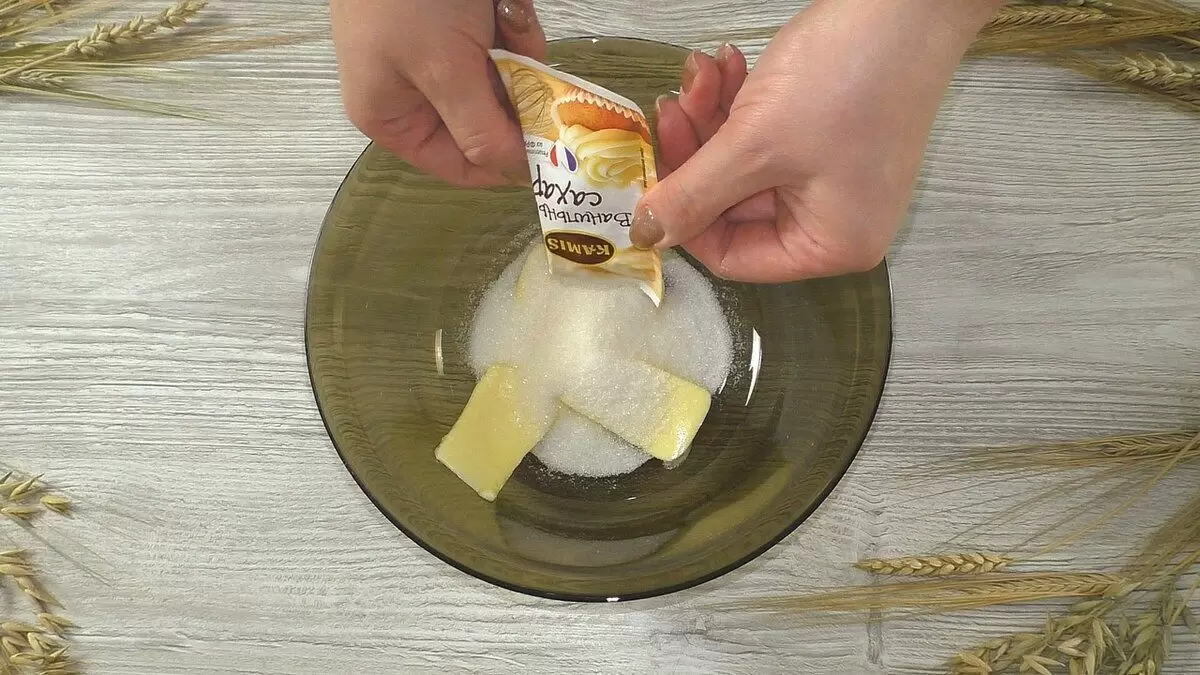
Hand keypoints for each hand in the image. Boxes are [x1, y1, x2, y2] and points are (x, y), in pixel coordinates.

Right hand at [329, 0, 545, 185]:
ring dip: (517, 50)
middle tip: (524, 67)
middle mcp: (414, 92)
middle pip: (488, 122)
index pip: (458, 166)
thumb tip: (514, 172)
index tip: (549, 151)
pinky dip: (512, 22)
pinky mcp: (461, 23)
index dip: (504, 163)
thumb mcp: (443, 70)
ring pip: (504, 79)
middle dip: (514, 91)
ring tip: (502, 17)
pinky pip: (505, 42)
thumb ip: (480, 129)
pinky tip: (504, 4)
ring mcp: (440, 55)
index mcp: (392, 117)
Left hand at [637, 0, 1006, 281]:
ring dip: (712, 118)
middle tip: (672, 104)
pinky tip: (727, 64)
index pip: (732, 256)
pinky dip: (739, 103)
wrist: (908, 1)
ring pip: (741, 165)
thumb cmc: (845, 78)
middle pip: (731, 207)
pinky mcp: (827, 137)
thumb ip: (693, 195)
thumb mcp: (755, 144)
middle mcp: (835, 222)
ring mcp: (833, 177)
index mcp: (830, 245)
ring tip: (703, 71)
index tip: (651, 172)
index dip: (684, 217)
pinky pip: (765, 136)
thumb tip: (647, 235)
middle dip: (697, 151)